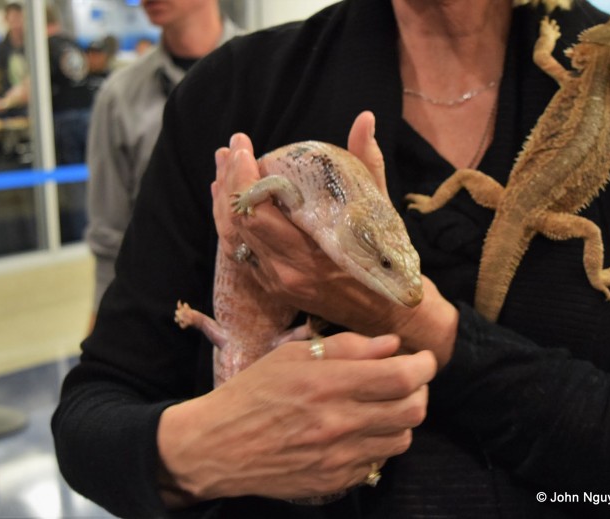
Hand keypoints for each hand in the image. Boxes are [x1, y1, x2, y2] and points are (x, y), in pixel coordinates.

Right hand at [157, 333, 435, 504]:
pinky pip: (378, 462)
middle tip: (407, 380)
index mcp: (329, 384)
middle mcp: (340, 423)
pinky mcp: (335, 482)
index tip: (422, 358)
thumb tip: (392, 345)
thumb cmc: (254, 391)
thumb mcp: (293, 355)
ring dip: (402, 419)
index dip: (424, 365)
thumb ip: (346, 347)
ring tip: (382, 406)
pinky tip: (360, 430)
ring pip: (402, 439)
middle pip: (413, 410)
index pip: (402, 377)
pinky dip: (379, 443)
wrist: (219, 446)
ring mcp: (340, 458)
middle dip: (420, 390)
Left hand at [211, 112, 458, 364]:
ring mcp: (276, 283)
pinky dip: (230, 223)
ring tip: (223, 165)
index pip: (256, 214)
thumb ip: (368, 165)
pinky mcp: (273, 287)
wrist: (386, 313)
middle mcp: (286, 272)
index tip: (243, 146)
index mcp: (311, 254)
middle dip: (229, 180)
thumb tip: (365, 120)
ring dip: (222, 200)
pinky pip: (240, 252)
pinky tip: (227, 198)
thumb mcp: (380, 212)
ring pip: (232, 239)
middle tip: (232, 147)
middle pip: (237, 223)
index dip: (242, 178)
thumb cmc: (387, 261)